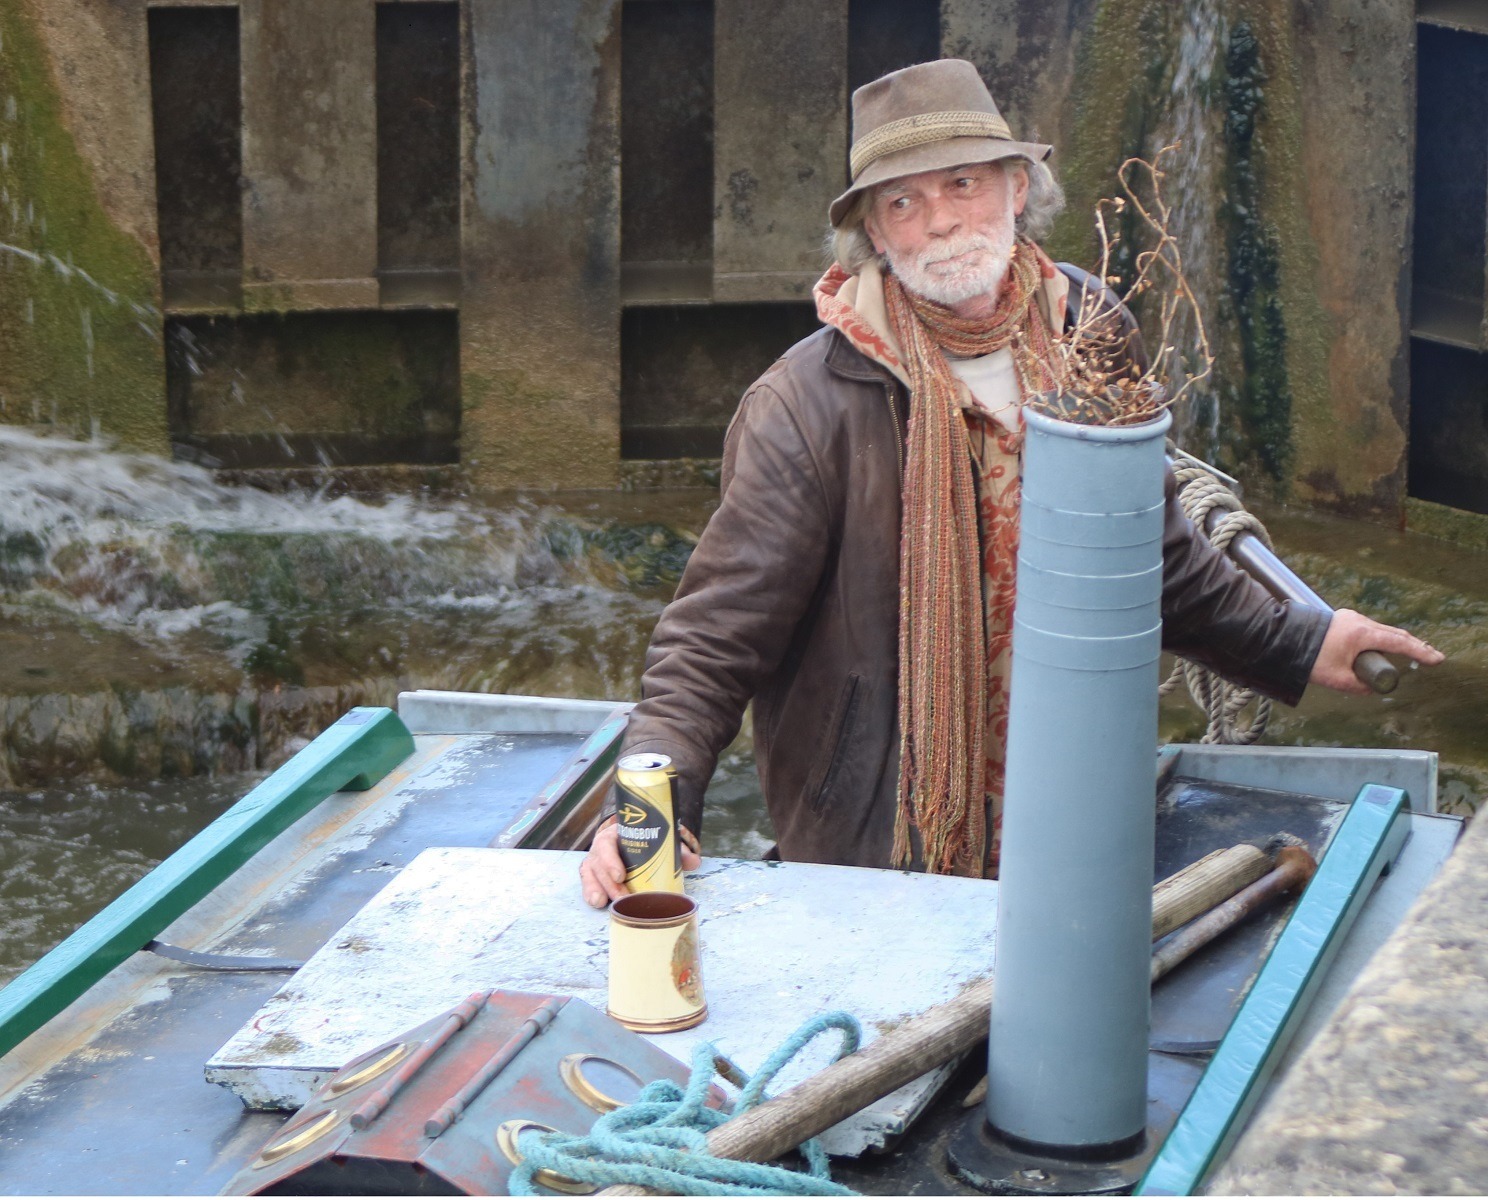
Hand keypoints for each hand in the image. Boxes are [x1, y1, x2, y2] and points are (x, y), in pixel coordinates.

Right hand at [579, 818, 702, 907]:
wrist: (632, 839)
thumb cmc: (645, 840)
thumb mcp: (658, 840)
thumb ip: (676, 849)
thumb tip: (694, 861)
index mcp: (615, 835)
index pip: (607, 844)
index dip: (611, 860)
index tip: (621, 875)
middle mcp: (601, 847)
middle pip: (598, 864)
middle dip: (609, 883)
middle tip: (622, 897)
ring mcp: (595, 862)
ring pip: (589, 874)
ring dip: (596, 889)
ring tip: (603, 903)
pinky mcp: (592, 875)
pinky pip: (587, 883)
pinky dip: (591, 893)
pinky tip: (597, 902)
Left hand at [1309, 608, 1443, 695]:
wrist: (1282, 639)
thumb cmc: (1308, 659)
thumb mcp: (1338, 679)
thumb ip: (1360, 686)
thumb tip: (1372, 688)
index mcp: (1361, 634)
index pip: (1399, 643)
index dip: (1419, 652)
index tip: (1436, 659)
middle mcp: (1359, 621)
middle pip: (1394, 633)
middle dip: (1413, 646)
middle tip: (1430, 656)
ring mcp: (1350, 618)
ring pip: (1380, 630)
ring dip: (1395, 641)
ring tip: (1413, 653)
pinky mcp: (1342, 619)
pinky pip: (1368, 629)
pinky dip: (1379, 638)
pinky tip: (1385, 646)